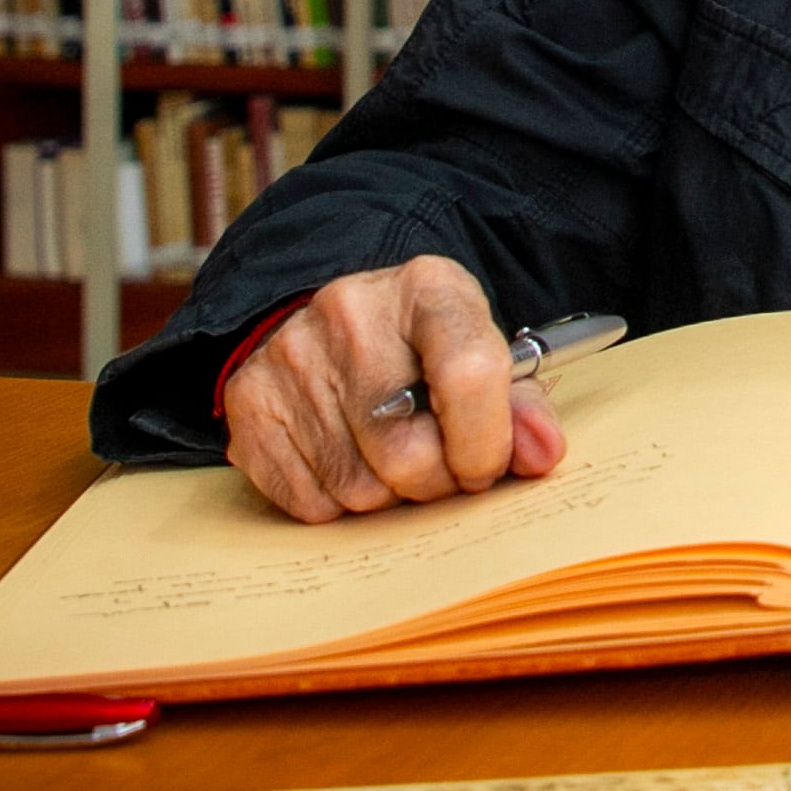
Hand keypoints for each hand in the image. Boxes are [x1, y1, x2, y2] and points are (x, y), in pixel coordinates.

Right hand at [222, 255, 564, 522]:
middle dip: (435, 482)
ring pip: (357, 488)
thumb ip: (522, 407)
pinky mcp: (249, 401)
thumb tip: (542, 455)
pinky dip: (337, 503)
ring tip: (390, 459)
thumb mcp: (481, 354)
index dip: (487, 442)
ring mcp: (291, 356)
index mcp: (427, 288)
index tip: (485, 465)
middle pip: (407, 450)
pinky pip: (308, 502)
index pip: (470, 372)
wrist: (328, 324)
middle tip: (439, 470)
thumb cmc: (421, 350)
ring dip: (386, 497)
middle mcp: (351, 312)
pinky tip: (346, 460)